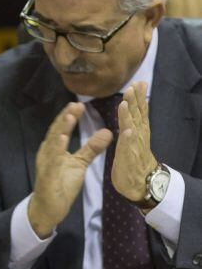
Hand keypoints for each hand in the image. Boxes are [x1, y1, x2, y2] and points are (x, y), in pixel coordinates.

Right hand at [29, 102, 112, 237]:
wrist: (49, 208)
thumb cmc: (61, 184)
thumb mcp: (79, 164)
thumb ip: (91, 148)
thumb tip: (107, 131)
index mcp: (54, 149)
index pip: (62, 129)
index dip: (69, 117)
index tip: (79, 105)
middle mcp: (47, 153)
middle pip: (56, 132)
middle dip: (65, 118)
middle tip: (75, 105)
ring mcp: (46, 164)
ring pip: (53, 144)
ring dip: (61, 130)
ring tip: (69, 117)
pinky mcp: (47, 176)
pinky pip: (51, 161)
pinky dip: (56, 150)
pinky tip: (62, 140)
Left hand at [111, 81, 157, 201]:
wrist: (141, 185)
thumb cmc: (134, 163)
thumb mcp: (131, 141)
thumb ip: (131, 126)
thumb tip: (130, 111)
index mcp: (137, 133)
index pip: (139, 112)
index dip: (139, 98)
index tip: (138, 83)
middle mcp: (138, 138)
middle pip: (138, 116)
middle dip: (136, 101)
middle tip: (136, 84)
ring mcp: (134, 148)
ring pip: (132, 128)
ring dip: (130, 115)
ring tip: (127, 101)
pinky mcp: (128, 159)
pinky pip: (128, 148)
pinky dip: (128, 138)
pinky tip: (128, 129)